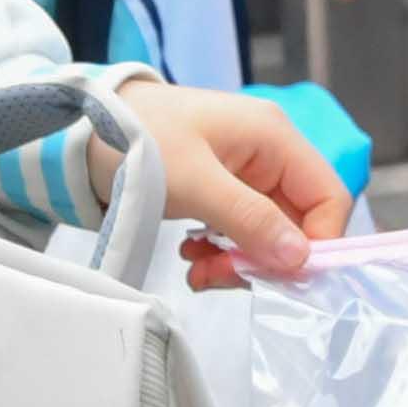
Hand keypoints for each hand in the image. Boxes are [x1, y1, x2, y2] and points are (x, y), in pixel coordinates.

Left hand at [105, 74, 349, 284]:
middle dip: (265, 257)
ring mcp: (244, 171)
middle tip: (220, 277)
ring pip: (268, 231)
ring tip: (198, 270)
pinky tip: (191, 255)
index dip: (316, 242)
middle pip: (297, 221)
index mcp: (273, 137)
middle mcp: (267, 153)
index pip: (328, 197)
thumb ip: (249, 219)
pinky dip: (221, 251)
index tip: (279, 277)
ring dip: (239, 259)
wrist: (79, 128)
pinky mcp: (220, 188)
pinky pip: (240, 230)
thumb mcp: (194, 182)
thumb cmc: (137, 138)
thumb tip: (300, 258)